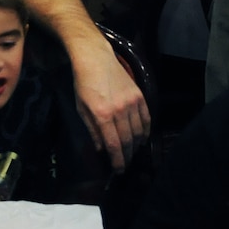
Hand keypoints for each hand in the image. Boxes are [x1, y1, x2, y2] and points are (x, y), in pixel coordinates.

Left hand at [69, 38, 151, 170]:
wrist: (95, 58)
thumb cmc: (83, 83)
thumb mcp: (81, 108)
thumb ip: (93, 130)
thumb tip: (102, 150)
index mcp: (102, 115)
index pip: (114, 145)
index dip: (118, 160)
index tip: (118, 170)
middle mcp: (120, 110)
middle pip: (128, 141)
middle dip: (127, 156)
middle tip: (125, 165)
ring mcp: (132, 102)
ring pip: (140, 132)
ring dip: (137, 146)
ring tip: (132, 153)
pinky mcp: (140, 96)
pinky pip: (147, 118)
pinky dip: (146, 131)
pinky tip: (142, 138)